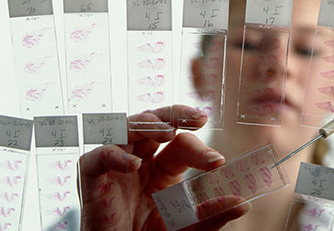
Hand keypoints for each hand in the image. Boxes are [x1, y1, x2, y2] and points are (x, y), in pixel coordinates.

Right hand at [79, 105, 250, 230]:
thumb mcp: (186, 228)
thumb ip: (210, 216)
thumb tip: (242, 203)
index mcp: (161, 169)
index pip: (180, 144)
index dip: (199, 148)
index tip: (217, 162)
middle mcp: (139, 161)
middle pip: (152, 122)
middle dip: (174, 114)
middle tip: (197, 117)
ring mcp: (114, 168)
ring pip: (125, 128)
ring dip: (146, 123)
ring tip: (168, 131)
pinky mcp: (91, 180)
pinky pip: (96, 157)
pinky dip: (113, 154)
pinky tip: (134, 164)